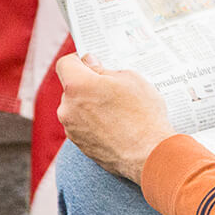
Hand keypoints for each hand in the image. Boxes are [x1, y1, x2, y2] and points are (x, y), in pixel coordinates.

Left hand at [55, 54, 175, 184]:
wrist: (149, 154)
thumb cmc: (143, 114)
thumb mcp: (130, 79)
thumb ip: (104, 69)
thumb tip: (91, 65)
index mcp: (77, 86)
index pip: (65, 64)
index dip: (79, 60)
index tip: (92, 63)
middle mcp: (67, 108)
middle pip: (72, 88)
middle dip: (89, 85)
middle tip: (113, 88)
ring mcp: (72, 129)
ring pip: (78, 108)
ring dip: (92, 106)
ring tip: (119, 110)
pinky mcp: (80, 146)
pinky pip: (84, 126)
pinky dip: (96, 123)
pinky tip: (117, 126)